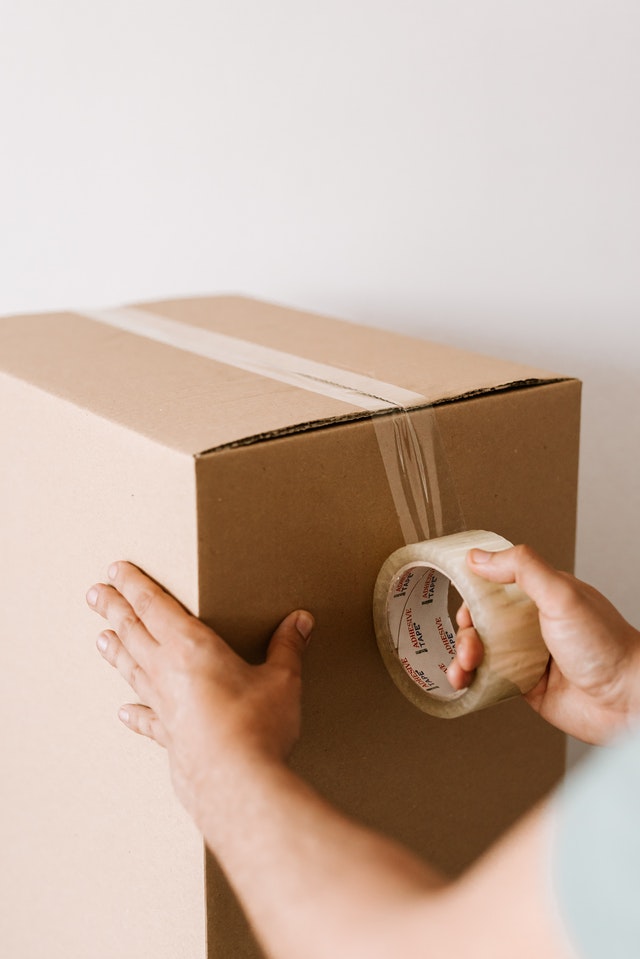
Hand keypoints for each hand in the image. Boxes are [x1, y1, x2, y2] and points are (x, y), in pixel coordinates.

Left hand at [86, 561, 313, 824]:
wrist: (237, 783)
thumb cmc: (257, 726)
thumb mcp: (282, 678)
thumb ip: (287, 647)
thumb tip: (299, 621)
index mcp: (191, 646)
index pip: (154, 606)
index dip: (134, 585)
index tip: (115, 570)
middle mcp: (167, 672)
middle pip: (133, 632)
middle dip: (114, 609)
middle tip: (94, 594)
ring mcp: (163, 706)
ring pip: (132, 669)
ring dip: (116, 651)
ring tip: (100, 638)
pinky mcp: (168, 736)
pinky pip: (146, 718)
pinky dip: (134, 712)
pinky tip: (124, 711)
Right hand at [447, 544, 639, 744]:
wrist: (627, 702)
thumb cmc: (607, 647)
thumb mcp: (562, 595)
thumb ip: (522, 568)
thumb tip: (481, 556)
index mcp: (542, 594)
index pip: (495, 583)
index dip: (472, 590)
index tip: (458, 597)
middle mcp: (533, 623)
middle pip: (481, 619)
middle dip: (465, 630)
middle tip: (470, 643)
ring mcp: (527, 654)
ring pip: (480, 650)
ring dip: (463, 657)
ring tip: (466, 668)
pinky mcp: (523, 684)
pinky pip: (487, 678)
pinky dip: (469, 680)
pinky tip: (465, 681)